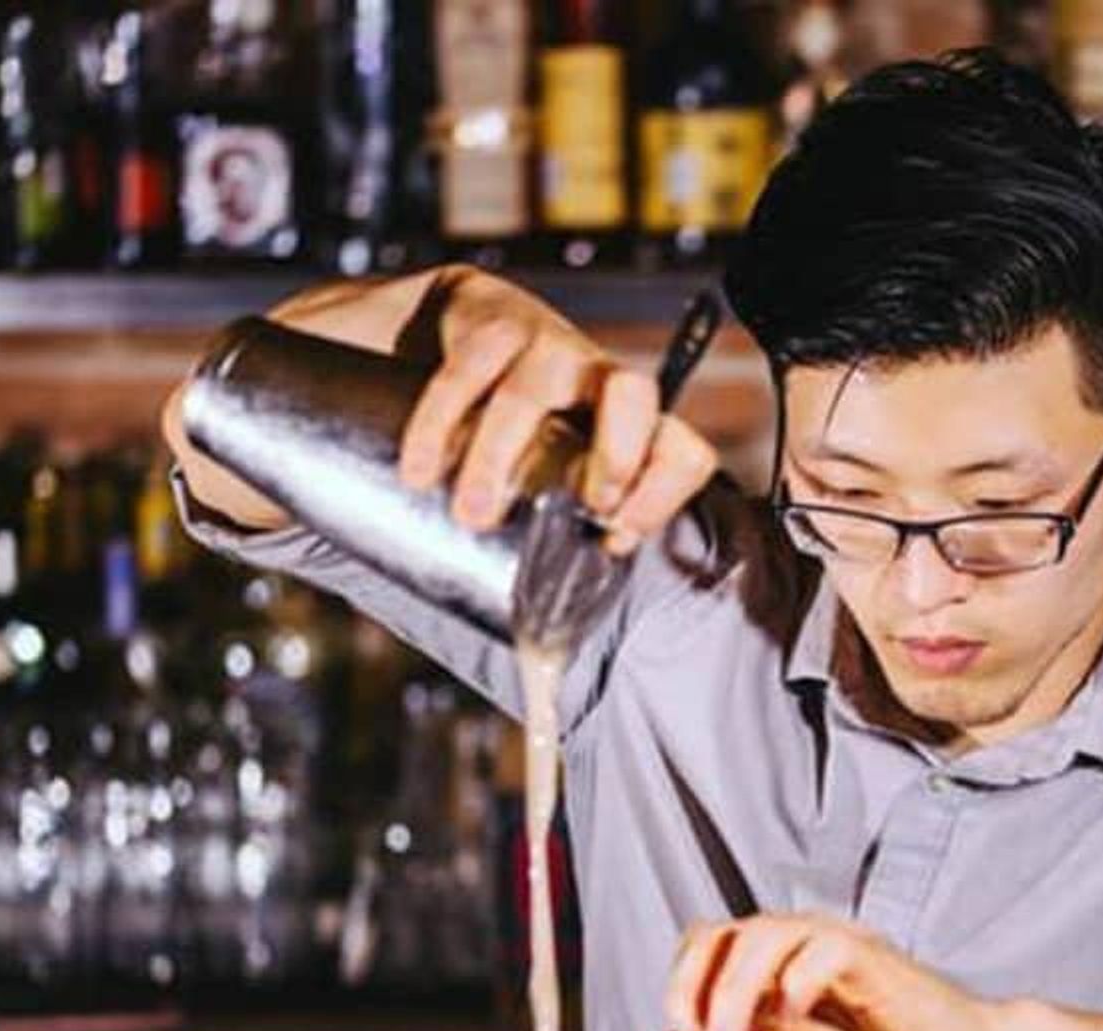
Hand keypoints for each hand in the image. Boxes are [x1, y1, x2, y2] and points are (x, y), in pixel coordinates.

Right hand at [290, 268, 716, 552]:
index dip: (664, 494)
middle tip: (579, 507)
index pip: (682, 449)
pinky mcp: (492, 325)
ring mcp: (548, 345)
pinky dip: (439, 425)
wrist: (457, 326)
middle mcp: (599, 380)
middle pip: (636, 395)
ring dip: (500, 457)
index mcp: (629, 425)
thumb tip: (546, 633)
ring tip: (471, 513)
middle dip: (614, 455)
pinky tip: (420, 470)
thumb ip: (556, 522)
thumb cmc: (513, 425)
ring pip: (531, 392)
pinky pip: (467, 372)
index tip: (615, 538)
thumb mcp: (547, 468)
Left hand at [663, 913, 1003, 1030]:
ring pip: (765, 934)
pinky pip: (824, 948)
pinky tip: (794, 1016)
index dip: (679, 988)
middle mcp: (797, 948)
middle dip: (695, 985)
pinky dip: (797, 980)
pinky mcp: (870, 957)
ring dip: (734, 989)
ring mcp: (833, 946)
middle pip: (723, 933)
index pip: (705, 949)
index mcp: (772, 972)